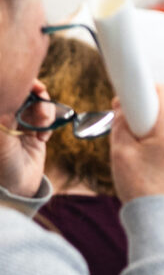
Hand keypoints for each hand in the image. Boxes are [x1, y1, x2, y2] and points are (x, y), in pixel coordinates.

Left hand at [0, 79, 50, 197]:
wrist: (17, 189)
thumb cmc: (3, 165)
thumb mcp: (2, 138)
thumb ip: (6, 114)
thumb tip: (12, 93)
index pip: (9, 94)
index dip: (22, 86)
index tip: (35, 86)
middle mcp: (7, 120)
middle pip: (25, 97)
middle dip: (37, 98)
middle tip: (43, 100)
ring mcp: (20, 127)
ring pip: (37, 108)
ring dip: (44, 113)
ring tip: (43, 127)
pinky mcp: (34, 135)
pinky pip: (45, 122)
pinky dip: (48, 125)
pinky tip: (43, 137)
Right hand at [110, 84, 163, 202]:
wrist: (160, 219)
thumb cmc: (140, 188)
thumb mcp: (121, 152)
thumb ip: (122, 122)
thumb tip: (124, 105)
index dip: (143, 89)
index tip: (126, 98)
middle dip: (147, 103)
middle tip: (126, 117)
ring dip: (154, 116)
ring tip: (136, 136)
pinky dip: (162, 129)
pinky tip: (147, 145)